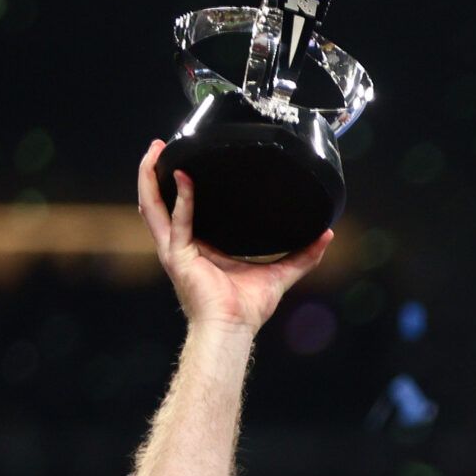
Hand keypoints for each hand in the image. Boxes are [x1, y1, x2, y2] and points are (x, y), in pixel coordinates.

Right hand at [136, 138, 331, 333]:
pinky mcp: (177, 257)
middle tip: (160, 146)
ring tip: (155, 151)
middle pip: (158, 203)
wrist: (233, 329)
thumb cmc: (246, 310)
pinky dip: (181, 199)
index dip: (179, 187)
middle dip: (154, 174)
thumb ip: (302, 255)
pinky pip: (177, 223)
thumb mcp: (280, 274)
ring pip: (153, 208)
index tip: (185, 161)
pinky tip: (184, 178)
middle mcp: (181, 245)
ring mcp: (175, 250)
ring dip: (149, 178)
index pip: (181, 210)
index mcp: (199, 247)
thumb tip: (326, 235)